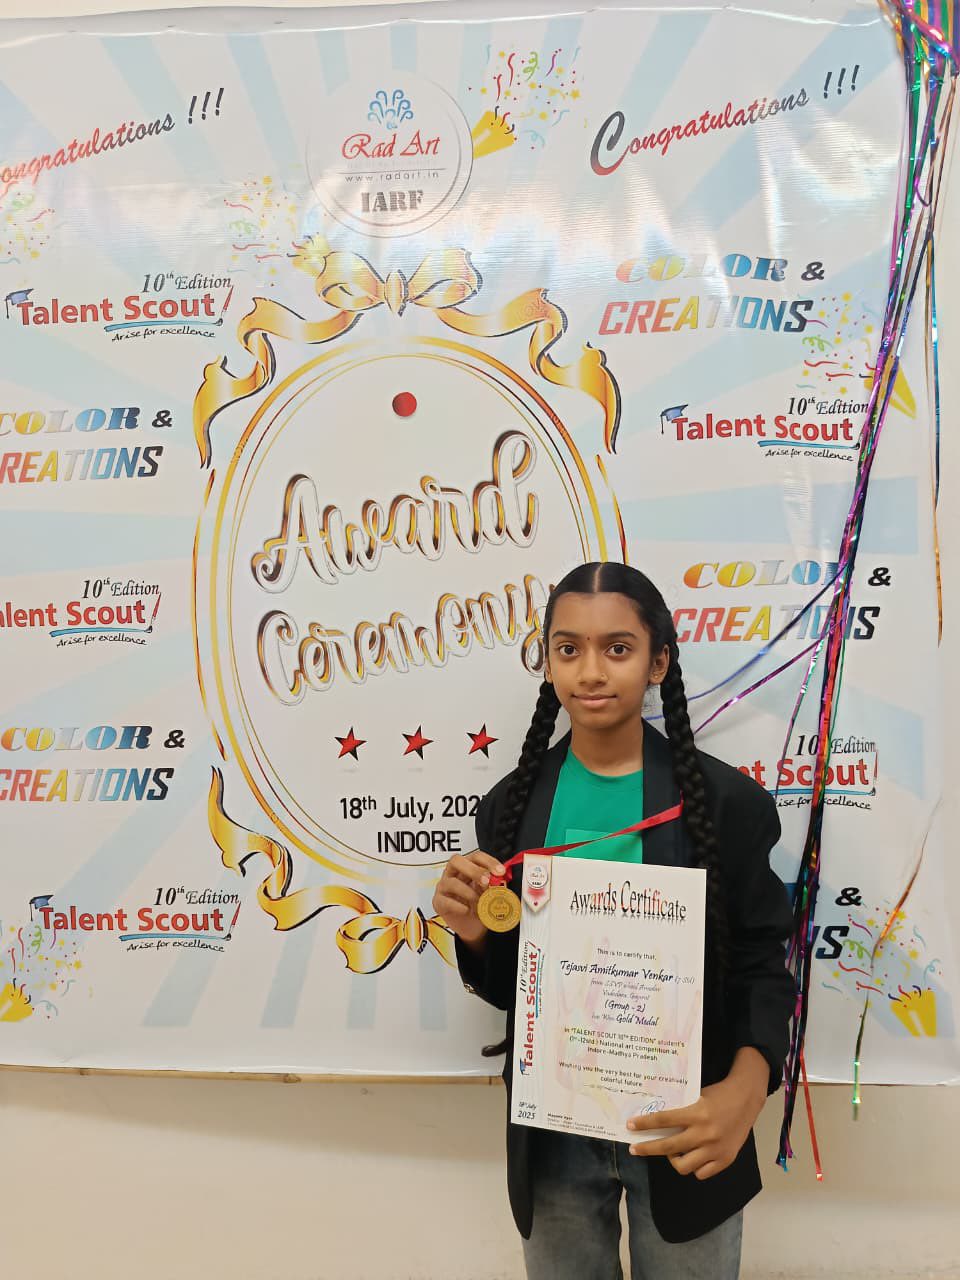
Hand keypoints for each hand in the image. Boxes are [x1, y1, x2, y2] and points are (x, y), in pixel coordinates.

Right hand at [432, 850, 505, 948]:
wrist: (472, 927)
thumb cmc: (480, 905)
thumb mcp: (490, 893)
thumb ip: (495, 886)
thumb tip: (502, 881)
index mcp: (467, 867)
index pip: (476, 857)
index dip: (488, 862)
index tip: (500, 871)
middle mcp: (453, 873)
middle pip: (457, 861)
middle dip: (474, 871)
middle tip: (487, 882)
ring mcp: (444, 887)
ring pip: (451, 882)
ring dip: (469, 892)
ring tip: (479, 903)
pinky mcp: (438, 902)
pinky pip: (445, 901)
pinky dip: (459, 907)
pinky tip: (468, 910)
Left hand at [626, 1048, 769, 1178]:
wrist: (747, 1100)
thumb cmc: (719, 1095)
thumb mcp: (697, 1097)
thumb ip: (682, 1112)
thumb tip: (657, 1122)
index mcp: (697, 1114)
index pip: (663, 1120)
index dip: (644, 1124)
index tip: (630, 1126)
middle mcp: (705, 1134)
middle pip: (668, 1147)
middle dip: (647, 1148)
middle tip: (635, 1148)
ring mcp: (715, 1150)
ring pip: (684, 1166)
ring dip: (673, 1160)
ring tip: (672, 1152)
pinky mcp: (725, 1160)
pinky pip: (701, 1173)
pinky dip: (694, 1167)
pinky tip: (692, 1157)